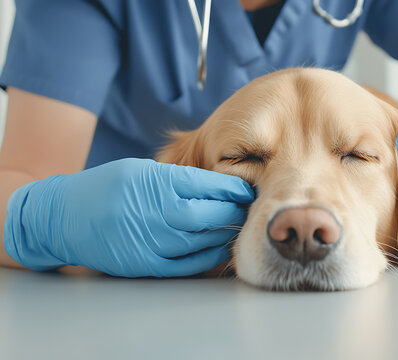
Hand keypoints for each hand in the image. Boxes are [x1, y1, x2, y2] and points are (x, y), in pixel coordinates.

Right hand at [4, 158, 254, 276]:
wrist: (63, 217)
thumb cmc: (106, 186)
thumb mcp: (141, 169)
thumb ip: (179, 176)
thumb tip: (221, 184)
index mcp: (155, 182)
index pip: (207, 184)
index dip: (232, 188)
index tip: (246, 189)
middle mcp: (155, 212)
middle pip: (209, 214)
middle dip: (234, 212)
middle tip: (247, 209)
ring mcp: (150, 240)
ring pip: (202, 241)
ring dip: (225, 234)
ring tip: (237, 227)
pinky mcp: (145, 264)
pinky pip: (187, 265)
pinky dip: (209, 258)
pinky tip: (220, 248)